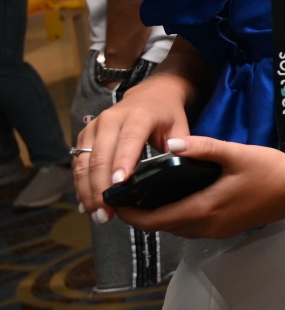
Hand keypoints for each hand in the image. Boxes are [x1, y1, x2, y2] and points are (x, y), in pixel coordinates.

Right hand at [76, 73, 190, 218]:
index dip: (122, 162)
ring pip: (84, 162)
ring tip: (96, 213)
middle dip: (101, 187)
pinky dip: (81, 184)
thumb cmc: (167, 116)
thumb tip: (175, 168)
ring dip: (87, 190)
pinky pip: (78, 162)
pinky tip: (86, 203)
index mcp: (139, 116)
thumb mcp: (180, 127)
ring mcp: (95, 127)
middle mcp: (112, 119)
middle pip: (100, 155)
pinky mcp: (85, 136)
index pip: (129, 140)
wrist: (150, 95)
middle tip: (106, 213)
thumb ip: (181, 147)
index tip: (118, 184)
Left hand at [113, 135, 284, 239]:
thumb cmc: (270, 170)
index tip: (115, 199)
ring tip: (147, 194)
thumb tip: (170, 143)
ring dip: (159, 217)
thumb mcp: (235, 153)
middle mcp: (206, 227)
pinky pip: (192, 227)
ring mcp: (218, 231)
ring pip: (177, 229)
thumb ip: (202, 148)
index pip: (153, 221)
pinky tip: (179, 198)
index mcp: (203, 209)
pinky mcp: (227, 228)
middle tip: (127, 193)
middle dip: (141, 215)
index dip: (130, 213)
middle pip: (162, 228)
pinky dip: (177, 216)